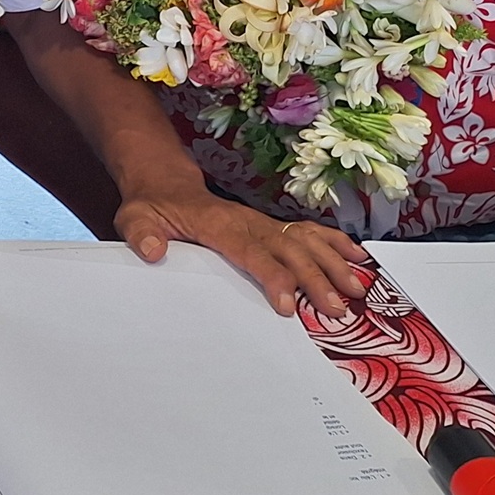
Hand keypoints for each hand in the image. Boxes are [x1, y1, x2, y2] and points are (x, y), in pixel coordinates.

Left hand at [116, 185, 370, 317]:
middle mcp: (247, 221)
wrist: (165, 185)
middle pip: (287, 249)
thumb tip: (154, 251)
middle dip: (315, 278)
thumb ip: (141, 234)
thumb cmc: (152, 207)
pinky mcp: (269, 226)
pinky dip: (334, 243)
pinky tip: (359, 258)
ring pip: (304, 240)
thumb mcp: (135, 218)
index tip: (287, 305)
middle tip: (337, 309)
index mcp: (218, 224)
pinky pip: (307, 231)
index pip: (250, 251)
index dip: (271, 276)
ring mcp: (261, 222)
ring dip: (332, 263)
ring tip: (359, 288)